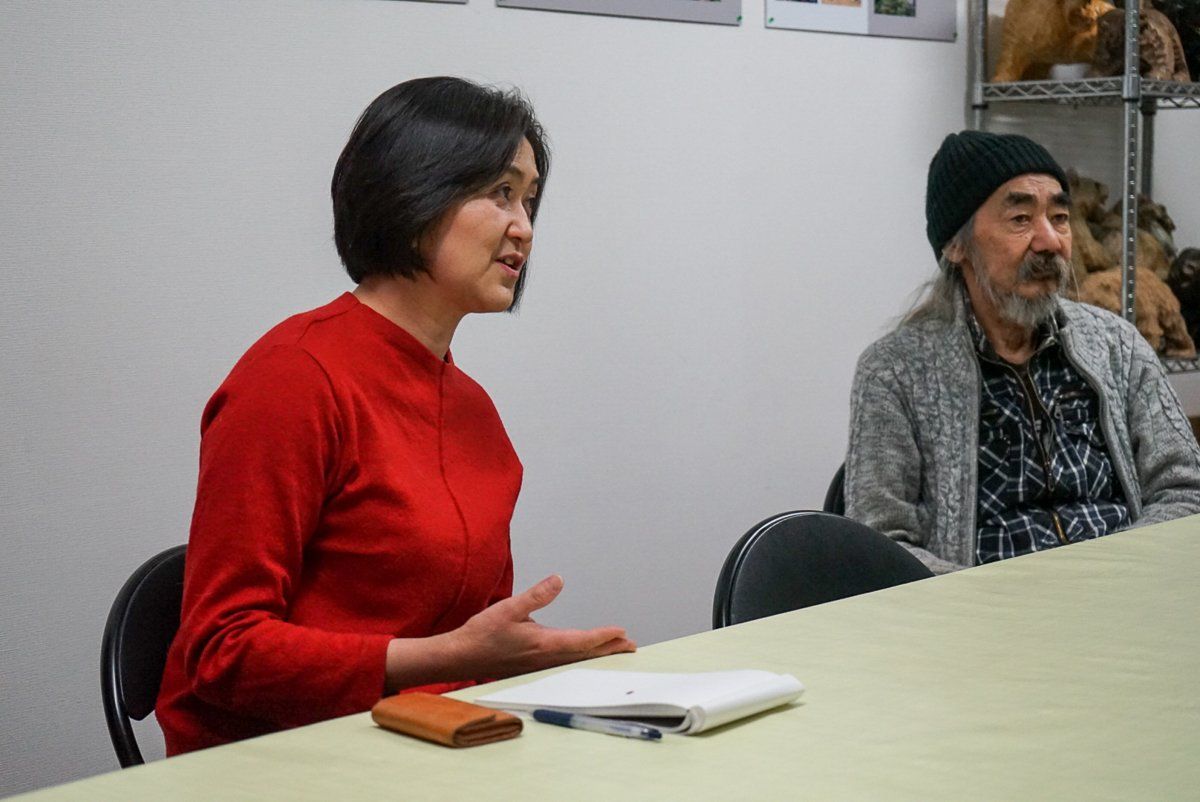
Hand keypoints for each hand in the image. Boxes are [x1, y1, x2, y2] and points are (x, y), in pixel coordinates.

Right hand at [384, 575, 634, 691]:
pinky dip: (582, 658)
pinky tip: (585, 656)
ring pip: (577, 660)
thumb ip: (536, 595)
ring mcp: (541, 664)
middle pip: (585, 654)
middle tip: (632, 647)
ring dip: (598, 654)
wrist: (460, 657)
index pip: (581, 641)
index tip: (622, 632)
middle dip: (609, 649)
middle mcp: (546, 657)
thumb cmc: (481, 634)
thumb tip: (559, 580)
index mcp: (543, 644)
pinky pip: (566, 662)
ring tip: (617, 651)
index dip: (603, 636)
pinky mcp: (534, 665)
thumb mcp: (508, 608)